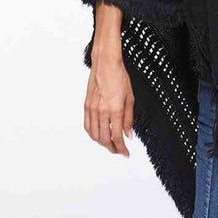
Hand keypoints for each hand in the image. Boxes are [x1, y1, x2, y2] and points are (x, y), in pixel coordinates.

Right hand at [84, 41, 134, 156]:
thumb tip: (128, 134)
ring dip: (102, 143)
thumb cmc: (119, 77)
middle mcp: (102, 111)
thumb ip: (129, 118)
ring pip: (94, 135)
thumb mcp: (130, 98)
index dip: (121, 148)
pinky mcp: (86, 106)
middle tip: (119, 151)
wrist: (105, 64)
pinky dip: (93, 134)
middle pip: (105, 139)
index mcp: (115, 109)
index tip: (126, 153)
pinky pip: (87, 126)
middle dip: (112, 148)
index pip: (117, 137)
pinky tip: (98, 135)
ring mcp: (92, 109)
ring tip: (110, 144)